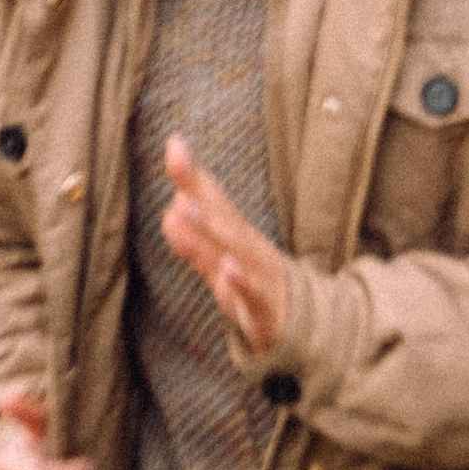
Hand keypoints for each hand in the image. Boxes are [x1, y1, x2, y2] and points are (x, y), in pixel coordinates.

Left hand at [161, 136, 290, 355]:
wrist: (297, 325)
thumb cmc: (254, 285)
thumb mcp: (225, 261)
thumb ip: (195, 240)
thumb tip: (170, 211)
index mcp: (236, 234)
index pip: (212, 199)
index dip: (191, 175)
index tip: (174, 144)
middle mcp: (247, 247)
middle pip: (222, 217)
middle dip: (199, 193)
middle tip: (178, 167)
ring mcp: (259, 274)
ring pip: (234, 250)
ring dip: (209, 230)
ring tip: (185, 209)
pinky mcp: (265, 307)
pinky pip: (253, 294)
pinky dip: (241, 282)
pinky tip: (227, 269)